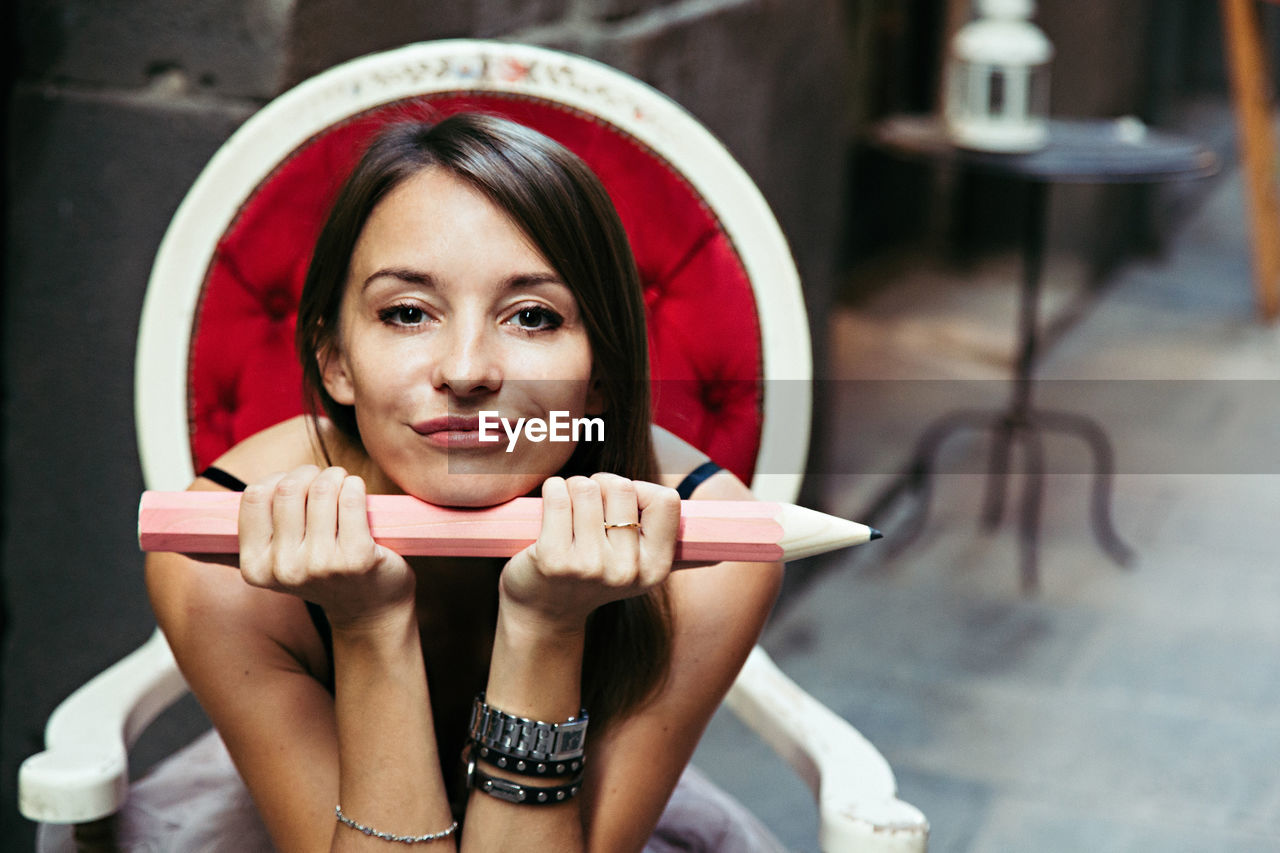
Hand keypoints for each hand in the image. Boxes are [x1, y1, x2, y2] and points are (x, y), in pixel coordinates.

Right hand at [237, 465, 414, 630]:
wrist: (369, 610)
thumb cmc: (320, 576)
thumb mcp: (271, 568)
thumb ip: (227, 552)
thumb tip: (170, 542)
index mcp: (255, 567)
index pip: (255, 496)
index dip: (278, 479)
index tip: (295, 483)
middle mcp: (284, 570)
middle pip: (289, 489)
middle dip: (309, 474)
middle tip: (324, 479)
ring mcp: (321, 566)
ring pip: (322, 489)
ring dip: (335, 477)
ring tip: (342, 484)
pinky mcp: (357, 559)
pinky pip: (351, 498)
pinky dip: (354, 486)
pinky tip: (357, 492)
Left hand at [498, 473, 680, 633]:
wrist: (545, 615)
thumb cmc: (593, 576)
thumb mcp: (638, 571)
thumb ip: (675, 554)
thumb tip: (722, 556)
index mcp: (656, 568)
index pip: (666, 500)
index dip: (640, 491)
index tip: (621, 506)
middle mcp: (626, 571)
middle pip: (621, 487)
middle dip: (601, 485)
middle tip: (589, 508)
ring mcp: (590, 566)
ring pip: (586, 487)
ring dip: (573, 487)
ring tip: (568, 511)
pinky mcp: (554, 560)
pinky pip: (557, 496)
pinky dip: (552, 490)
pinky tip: (550, 508)